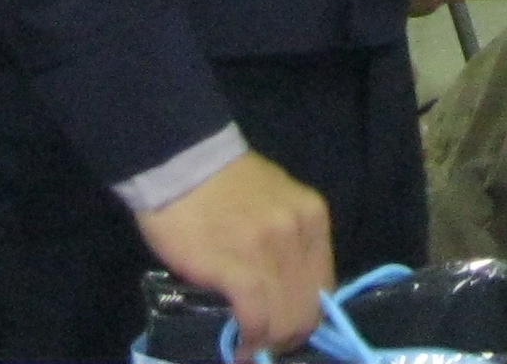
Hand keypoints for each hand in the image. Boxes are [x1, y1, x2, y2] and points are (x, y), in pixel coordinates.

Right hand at [133, 151, 336, 354]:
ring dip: (267, 344)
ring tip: (249, 351)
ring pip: (285, 320)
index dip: (306, 317)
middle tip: (265, 347)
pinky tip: (238, 347)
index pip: (324, 288)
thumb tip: (285, 289)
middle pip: (309, 310)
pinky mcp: (235, 268)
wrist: (182, 162)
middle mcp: (299, 235)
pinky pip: (255, 318)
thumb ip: (287, 241)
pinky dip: (249, 340)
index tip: (285, 330)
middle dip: (288, 338)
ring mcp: (269, 252)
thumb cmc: (223, 185)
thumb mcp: (275, 204)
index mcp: (313, 218)